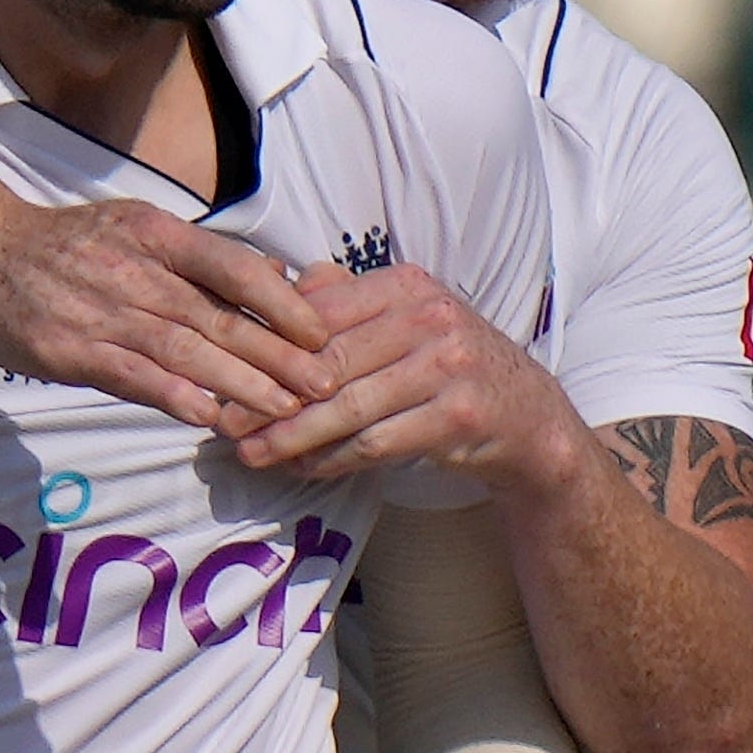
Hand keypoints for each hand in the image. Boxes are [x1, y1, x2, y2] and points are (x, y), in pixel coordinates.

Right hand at [0, 142, 338, 431]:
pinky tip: (212, 418)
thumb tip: (265, 286)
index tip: (320, 333)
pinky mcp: (70, 351)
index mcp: (156, 233)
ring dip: (242, 384)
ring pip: (187, 350)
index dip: (283, 302)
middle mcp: (135, 269)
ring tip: (285, 409)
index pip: (236, 267)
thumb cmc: (66, 246)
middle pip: (221, 316)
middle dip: (279, 354)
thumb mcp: (132, 229)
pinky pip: (134, 376)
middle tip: (325, 382)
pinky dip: (177, 396)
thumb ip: (190, 261)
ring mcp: (101, 312)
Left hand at [234, 264, 580, 486]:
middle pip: (329, 362)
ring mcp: (448, 365)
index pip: (321, 313)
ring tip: (251, 454)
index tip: (226, 371)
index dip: (268, 345)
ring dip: (293, 436)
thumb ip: (348, 303)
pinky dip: (333, 459)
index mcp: (406, 285)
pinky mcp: (457, 416)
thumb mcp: (406, 321)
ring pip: (348, 407)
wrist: (527, 416)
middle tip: (225, 422)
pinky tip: (304, 469)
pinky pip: (376, 442)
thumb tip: (281, 283)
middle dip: (270, 396)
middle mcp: (430, 316)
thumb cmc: (449, 366)